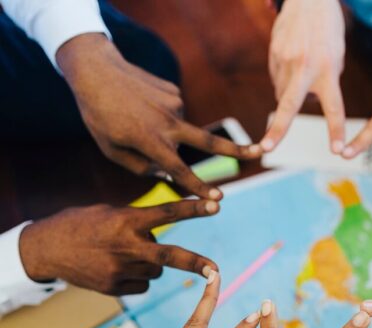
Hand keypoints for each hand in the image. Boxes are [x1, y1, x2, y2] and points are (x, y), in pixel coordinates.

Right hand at [20, 200, 219, 294]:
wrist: (46, 250)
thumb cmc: (82, 224)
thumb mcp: (109, 212)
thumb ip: (138, 221)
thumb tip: (162, 234)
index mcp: (126, 220)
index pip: (167, 212)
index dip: (194, 208)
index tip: (217, 204)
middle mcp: (126, 246)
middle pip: (170, 256)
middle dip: (196, 263)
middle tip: (216, 270)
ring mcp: (119, 269)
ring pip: (157, 270)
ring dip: (152, 262)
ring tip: (127, 253)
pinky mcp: (114, 288)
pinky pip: (143, 284)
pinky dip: (138, 277)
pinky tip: (118, 268)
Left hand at [56, 33, 260, 199]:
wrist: (96, 70)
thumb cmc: (99, 115)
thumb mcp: (111, 149)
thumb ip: (140, 167)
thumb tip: (165, 171)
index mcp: (150, 140)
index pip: (179, 170)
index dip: (199, 187)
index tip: (218, 199)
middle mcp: (168, 123)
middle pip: (209, 142)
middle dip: (236, 150)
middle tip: (261, 152)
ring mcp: (174, 104)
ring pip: (179, 130)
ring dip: (164, 131)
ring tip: (135, 117)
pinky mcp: (174, 92)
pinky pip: (173, 113)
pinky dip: (162, 116)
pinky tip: (142, 105)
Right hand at [261, 0, 345, 152]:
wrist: (309, 0)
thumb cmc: (328, 32)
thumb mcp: (337, 58)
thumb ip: (325, 82)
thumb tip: (304, 102)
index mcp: (327, 70)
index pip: (334, 107)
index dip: (335, 130)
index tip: (337, 151)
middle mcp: (305, 68)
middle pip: (289, 105)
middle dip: (278, 129)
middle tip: (267, 148)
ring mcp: (285, 61)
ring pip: (283, 93)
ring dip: (290, 92)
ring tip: (302, 68)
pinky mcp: (273, 55)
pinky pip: (277, 79)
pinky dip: (284, 78)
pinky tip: (292, 61)